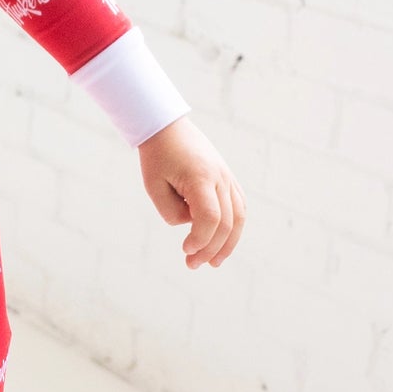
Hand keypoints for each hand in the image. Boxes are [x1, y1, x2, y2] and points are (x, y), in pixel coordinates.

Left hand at [137, 117, 244, 269]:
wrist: (167, 127)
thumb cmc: (157, 157)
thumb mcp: (154, 186)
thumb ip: (172, 212)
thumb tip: (191, 226)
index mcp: (201, 177)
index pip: (211, 217)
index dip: (201, 239)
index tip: (185, 249)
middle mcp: (220, 178)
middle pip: (226, 222)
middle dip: (211, 248)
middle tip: (192, 264)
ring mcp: (227, 177)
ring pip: (238, 216)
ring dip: (228, 243)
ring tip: (214, 262)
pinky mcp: (227, 178)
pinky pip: (238, 206)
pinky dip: (233, 226)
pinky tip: (222, 242)